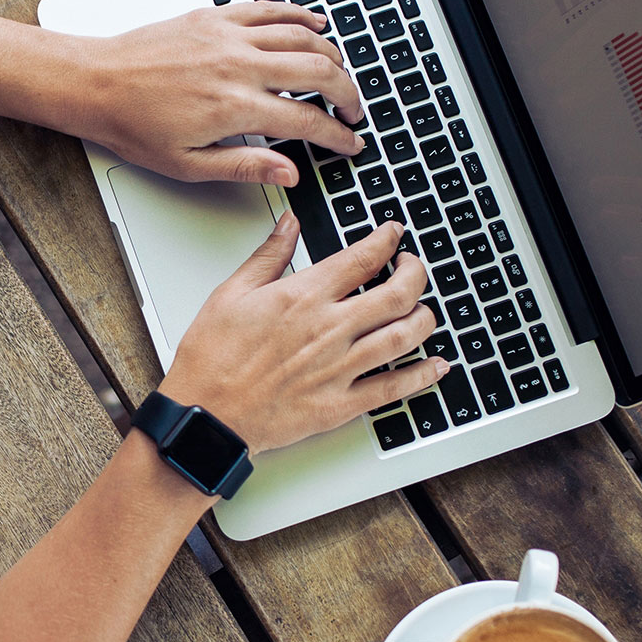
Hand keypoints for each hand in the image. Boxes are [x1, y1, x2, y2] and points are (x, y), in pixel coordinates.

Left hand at [60, 2, 366, 186]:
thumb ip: (245, 166)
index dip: (338, 135)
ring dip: (331, 57)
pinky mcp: (216, 16)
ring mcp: (228, 35)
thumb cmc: (133, 125)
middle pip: (319, 72)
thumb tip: (290, 173)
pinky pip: (271, 9)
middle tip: (353, 112)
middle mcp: (238, 65)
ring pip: (303, 37)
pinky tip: (316, 26)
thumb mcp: (188, 164)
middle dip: (348, 94)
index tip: (350, 144)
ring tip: (339, 76)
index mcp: (234, 107)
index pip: (307, 120)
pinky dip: (301, 16)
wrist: (96, 83)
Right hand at [156, 217, 446, 450]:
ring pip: (405, 336)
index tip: (394, 234)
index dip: (387, 240)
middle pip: (398, 293)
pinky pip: (394, 388)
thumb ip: (267, 256)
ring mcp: (340, 367)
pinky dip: (422, 376)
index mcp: (303, 296)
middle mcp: (329, 328)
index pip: (363, 258)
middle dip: (416, 273)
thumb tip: (288, 225)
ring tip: (424, 309)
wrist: (206, 416)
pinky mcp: (341, 403)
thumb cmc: (211, 359)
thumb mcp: (230, 294)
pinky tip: (435, 366)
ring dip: (425, 317)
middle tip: (414, 266)